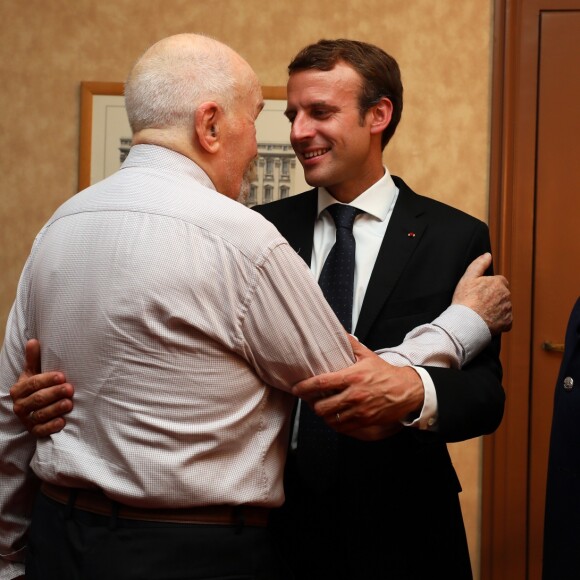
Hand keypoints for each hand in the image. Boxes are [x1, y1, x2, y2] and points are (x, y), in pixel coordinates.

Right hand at [10, 339, 73, 436]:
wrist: (33, 410)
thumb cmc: (37, 388)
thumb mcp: (33, 373)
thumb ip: (33, 360)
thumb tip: (33, 341)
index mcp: (19, 390)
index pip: (33, 383)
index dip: (48, 379)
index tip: (62, 376)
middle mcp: (20, 405)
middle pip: (38, 398)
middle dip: (55, 393)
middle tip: (70, 389)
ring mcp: (27, 420)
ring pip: (41, 414)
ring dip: (56, 409)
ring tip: (69, 404)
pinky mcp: (35, 431)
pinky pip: (42, 431)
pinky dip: (52, 427)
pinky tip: (62, 422)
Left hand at [292, 335, 423, 440]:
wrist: (407, 390)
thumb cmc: (385, 373)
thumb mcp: (367, 355)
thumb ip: (351, 344)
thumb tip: (339, 332)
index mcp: (352, 377)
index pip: (321, 384)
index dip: (304, 387)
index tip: (296, 389)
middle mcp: (354, 395)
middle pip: (322, 406)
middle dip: (312, 404)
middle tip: (310, 400)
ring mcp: (359, 410)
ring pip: (330, 419)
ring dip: (323, 415)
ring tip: (321, 408)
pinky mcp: (365, 421)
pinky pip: (342, 428)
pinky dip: (334, 424)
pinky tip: (333, 417)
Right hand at [452, 253, 511, 334]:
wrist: (466, 322)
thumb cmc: (465, 300)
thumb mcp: (468, 277)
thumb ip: (479, 264)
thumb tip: (488, 255)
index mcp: (499, 282)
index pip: (498, 281)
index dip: (487, 286)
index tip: (478, 292)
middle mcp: (507, 295)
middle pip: (501, 294)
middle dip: (493, 297)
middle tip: (478, 303)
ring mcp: (508, 310)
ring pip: (503, 307)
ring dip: (495, 309)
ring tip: (481, 312)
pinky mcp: (507, 322)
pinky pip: (504, 320)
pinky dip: (498, 320)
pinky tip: (486, 320)